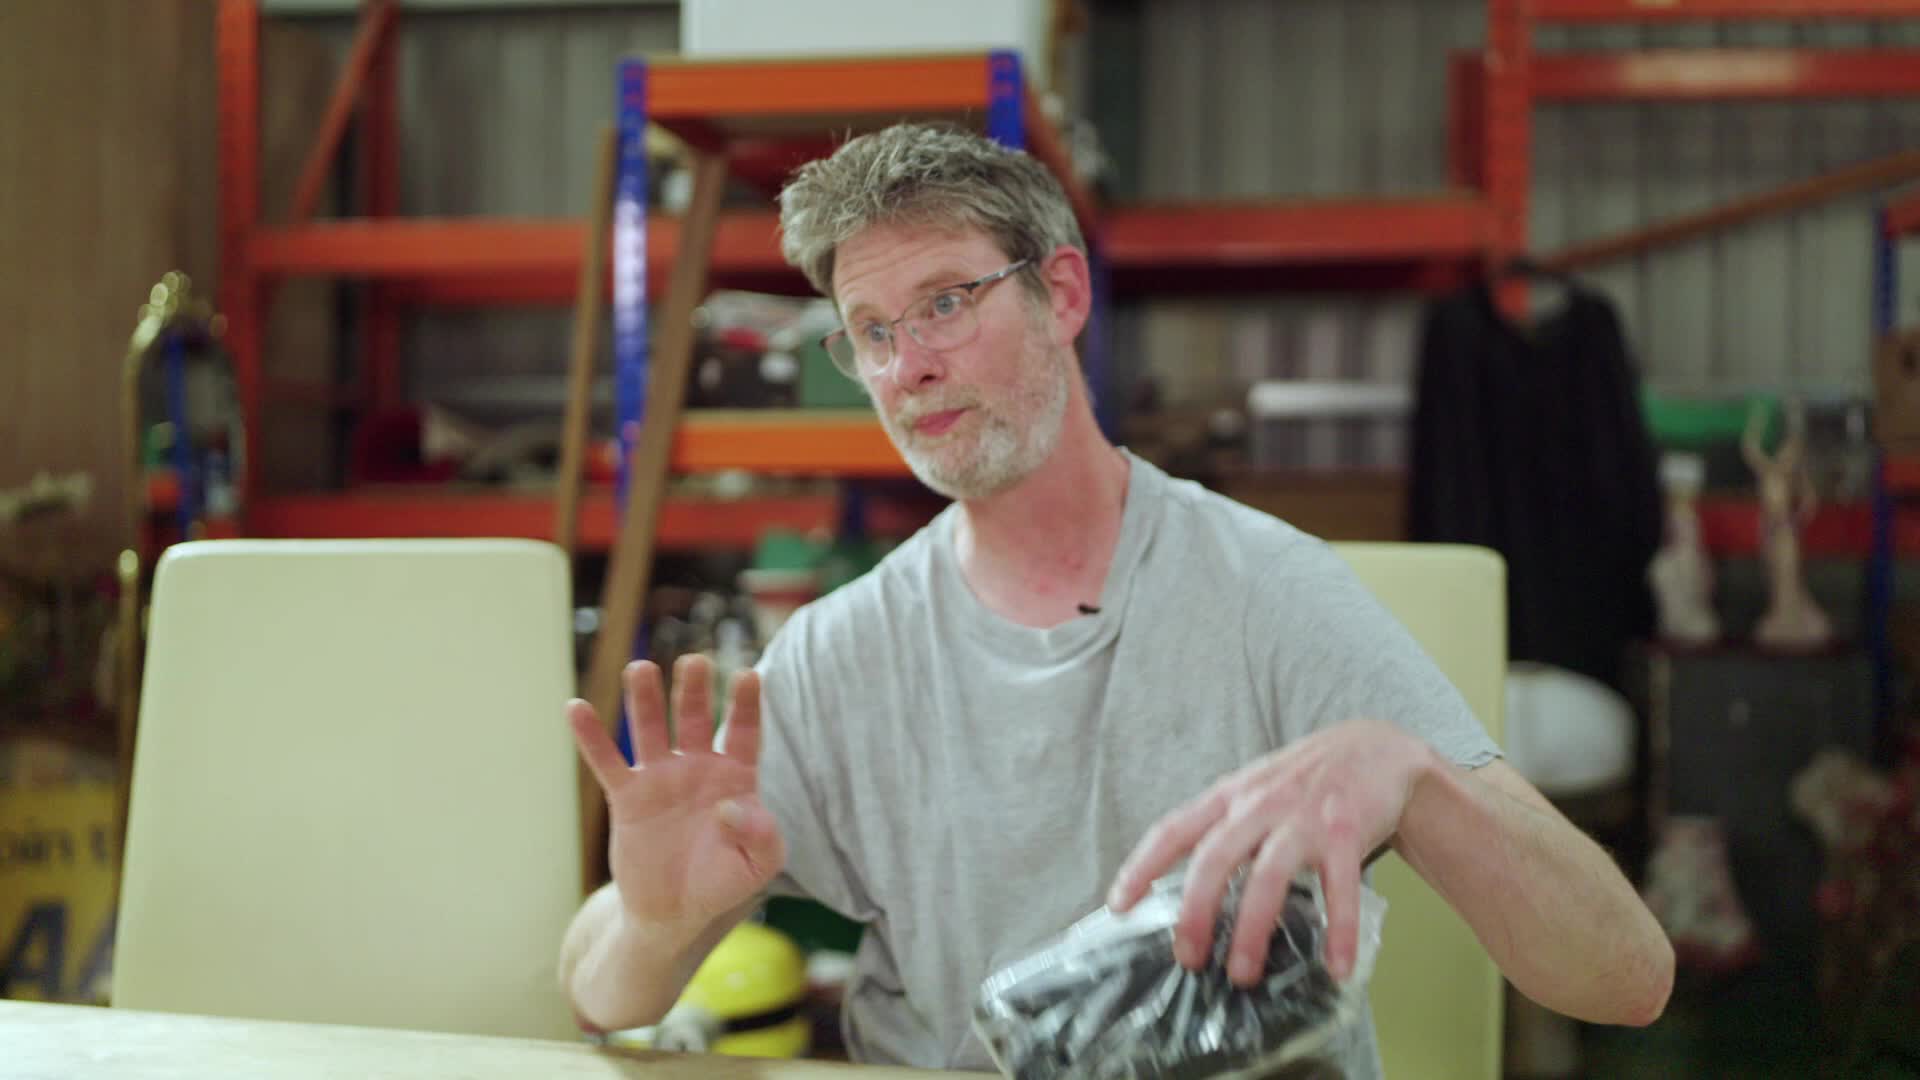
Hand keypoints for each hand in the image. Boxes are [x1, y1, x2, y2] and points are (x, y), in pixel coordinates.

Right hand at [568, 655, 785, 938]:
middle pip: (696, 718)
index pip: (744, 732)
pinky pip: (607, 762)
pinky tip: (576, 708)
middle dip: (694, 690)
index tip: (748, 674)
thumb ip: (761, 836)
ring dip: (645, 699)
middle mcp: (698, 767)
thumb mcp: (757, 866)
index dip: (746, 704)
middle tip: (694, 661)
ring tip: (640, 669)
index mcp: (736, 777)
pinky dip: (592, 736)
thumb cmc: (721, 882)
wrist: (673, 912)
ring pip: (651, 730)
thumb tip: (731, 807)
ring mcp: (661, 778)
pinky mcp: (627, 796)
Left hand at [1105, 719, 1437, 987]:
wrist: (1375, 748)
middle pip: (1215, 858)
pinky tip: (1337, 967)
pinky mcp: (1347, 833)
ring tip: (1243, 973)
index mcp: (1229, 797)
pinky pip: (1340, 889)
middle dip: (1195, 912)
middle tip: (1187, 958)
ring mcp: (1304, 819)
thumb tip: (1189, 891)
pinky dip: (1339, 931)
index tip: (1118, 905)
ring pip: (1269, 875)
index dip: (1141, 866)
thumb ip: (1223, 829)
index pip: (1173, 830)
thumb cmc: (1303, 780)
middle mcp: (1260, 805)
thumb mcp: (1252, 790)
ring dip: (1253, 928)